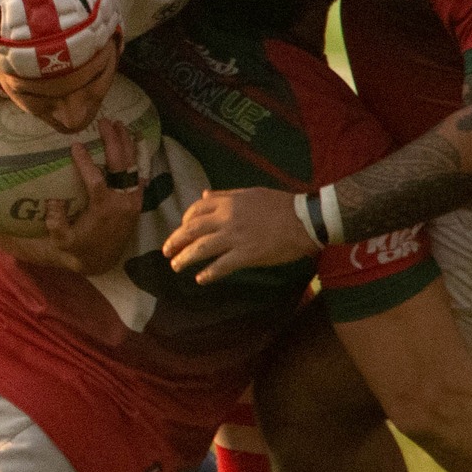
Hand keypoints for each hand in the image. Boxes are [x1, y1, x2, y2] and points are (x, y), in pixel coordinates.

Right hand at [39, 118, 144, 273]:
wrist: (100, 260)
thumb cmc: (78, 247)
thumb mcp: (61, 239)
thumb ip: (56, 221)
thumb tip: (53, 200)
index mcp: (104, 209)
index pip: (96, 179)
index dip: (86, 161)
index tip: (75, 145)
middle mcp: (122, 202)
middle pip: (121, 165)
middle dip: (113, 142)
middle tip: (104, 123)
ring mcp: (133, 201)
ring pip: (133, 166)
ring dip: (127, 144)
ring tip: (119, 125)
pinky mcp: (137, 201)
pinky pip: (140, 174)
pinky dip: (138, 157)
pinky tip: (136, 140)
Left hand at [163, 186, 318, 284]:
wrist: (306, 219)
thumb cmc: (282, 204)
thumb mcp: (251, 192)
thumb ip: (226, 194)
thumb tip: (204, 194)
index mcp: (229, 201)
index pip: (196, 210)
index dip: (184, 220)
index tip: (182, 229)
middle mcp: (227, 218)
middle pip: (192, 230)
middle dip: (175, 241)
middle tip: (166, 251)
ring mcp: (236, 237)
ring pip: (201, 249)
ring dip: (185, 259)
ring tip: (176, 266)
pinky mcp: (247, 255)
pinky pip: (221, 266)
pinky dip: (208, 273)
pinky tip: (200, 279)